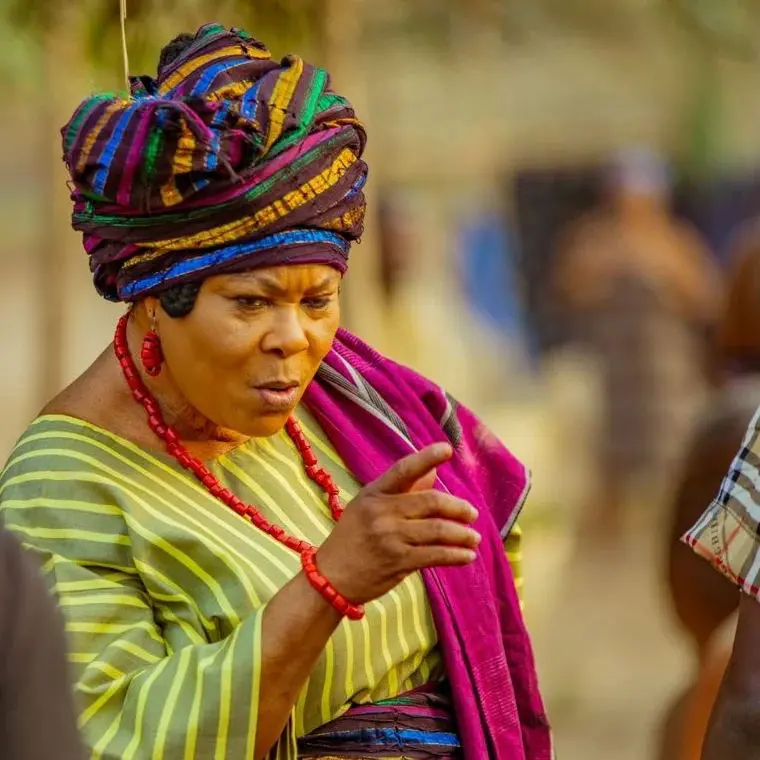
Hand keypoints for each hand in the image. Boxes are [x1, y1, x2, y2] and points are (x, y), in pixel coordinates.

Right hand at [316, 443, 479, 604]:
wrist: (332, 577)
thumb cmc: (353, 537)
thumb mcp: (369, 506)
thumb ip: (401, 490)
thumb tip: (432, 473)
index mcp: (374, 493)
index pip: (404, 470)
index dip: (426, 457)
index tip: (447, 449)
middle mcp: (382, 512)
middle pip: (431, 502)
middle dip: (458, 507)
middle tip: (472, 513)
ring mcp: (391, 537)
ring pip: (438, 530)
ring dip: (462, 534)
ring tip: (474, 538)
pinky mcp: (399, 562)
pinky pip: (436, 555)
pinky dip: (456, 555)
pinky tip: (467, 556)